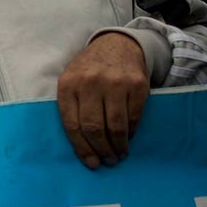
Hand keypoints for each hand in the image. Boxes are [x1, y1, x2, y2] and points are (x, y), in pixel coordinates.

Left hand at [57, 32, 147, 168]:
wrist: (117, 45)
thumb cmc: (89, 70)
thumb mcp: (71, 81)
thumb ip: (72, 106)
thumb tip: (81, 146)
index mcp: (68, 84)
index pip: (72, 124)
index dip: (81, 147)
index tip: (90, 162)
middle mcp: (90, 83)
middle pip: (94, 127)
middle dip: (101, 149)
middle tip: (107, 161)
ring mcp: (115, 83)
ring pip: (116, 125)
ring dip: (118, 145)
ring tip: (118, 154)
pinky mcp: (137, 85)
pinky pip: (134, 117)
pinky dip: (131, 132)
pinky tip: (128, 138)